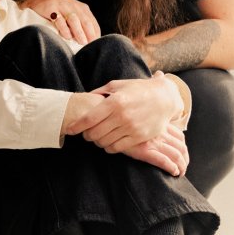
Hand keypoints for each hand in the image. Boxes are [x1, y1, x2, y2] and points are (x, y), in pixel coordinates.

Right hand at [21, 0, 99, 44]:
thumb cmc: (59, 11)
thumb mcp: (73, 14)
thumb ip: (81, 25)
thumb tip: (88, 42)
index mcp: (82, 9)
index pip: (92, 23)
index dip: (95, 34)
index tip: (95, 45)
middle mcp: (74, 6)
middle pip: (85, 21)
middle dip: (89, 34)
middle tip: (90, 45)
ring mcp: (63, 6)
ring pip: (74, 20)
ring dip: (79, 32)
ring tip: (82, 42)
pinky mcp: (51, 9)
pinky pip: (59, 19)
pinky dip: (64, 28)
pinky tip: (66, 36)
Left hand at [66, 72, 183, 152]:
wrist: (164, 98)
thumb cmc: (137, 90)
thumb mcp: (117, 86)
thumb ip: (99, 92)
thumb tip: (85, 98)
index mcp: (114, 102)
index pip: (88, 119)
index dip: (76, 126)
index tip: (69, 130)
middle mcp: (122, 116)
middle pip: (94, 133)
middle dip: (86, 135)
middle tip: (85, 134)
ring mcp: (132, 127)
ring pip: (104, 142)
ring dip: (97, 142)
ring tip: (97, 138)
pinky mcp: (140, 137)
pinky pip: (118, 148)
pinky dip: (109, 148)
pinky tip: (108, 143)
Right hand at [121, 124, 188, 175]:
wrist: (106, 124)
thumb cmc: (120, 123)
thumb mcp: (138, 119)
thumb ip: (149, 125)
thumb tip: (154, 132)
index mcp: (158, 124)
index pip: (179, 136)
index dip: (183, 147)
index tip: (182, 155)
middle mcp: (159, 132)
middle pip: (181, 147)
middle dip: (185, 159)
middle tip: (183, 167)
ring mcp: (153, 141)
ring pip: (176, 155)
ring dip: (181, 166)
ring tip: (179, 173)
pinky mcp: (144, 150)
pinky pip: (164, 161)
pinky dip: (172, 168)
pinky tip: (173, 173)